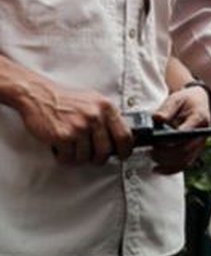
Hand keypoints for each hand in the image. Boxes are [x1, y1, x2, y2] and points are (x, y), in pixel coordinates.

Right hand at [16, 79, 131, 164]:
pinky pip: (68, 158)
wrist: (39, 96)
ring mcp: (79, 127)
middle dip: (99, 159)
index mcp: (106, 107)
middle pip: (105, 151)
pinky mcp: (63, 136)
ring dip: (78, 157)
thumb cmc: (66, 100)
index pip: (124, 135)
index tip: (122, 155)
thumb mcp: (93, 101)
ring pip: (85, 157)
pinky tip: (62, 149)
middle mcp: (95, 117)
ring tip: (73, 149)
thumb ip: (107, 116)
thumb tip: (119, 136)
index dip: (125, 150)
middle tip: (94, 158)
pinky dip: (64, 157)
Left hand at [150, 84, 210, 173]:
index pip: (186, 133)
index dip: (171, 141)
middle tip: (152, 150)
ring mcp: (199, 144)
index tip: (157, 141)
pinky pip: (184, 165)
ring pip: (185, 161)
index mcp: (199, 118)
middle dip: (166, 154)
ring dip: (167, 163)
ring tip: (153, 157)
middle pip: (185, 150)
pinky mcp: (194, 151)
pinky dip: (170, 169)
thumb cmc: (186, 101)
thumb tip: (157, 118)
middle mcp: (202, 134)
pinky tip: (158, 169)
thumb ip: (167, 108)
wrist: (197, 102)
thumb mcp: (176, 98)